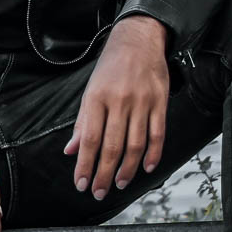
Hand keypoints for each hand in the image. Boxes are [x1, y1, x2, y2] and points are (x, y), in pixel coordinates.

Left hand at [63, 17, 168, 201]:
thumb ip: (82, 123)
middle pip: (112, 147)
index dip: (85, 165)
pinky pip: (158, 134)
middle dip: (104, 174)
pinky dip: (153, 154)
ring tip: (118, 184)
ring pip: (135, 145)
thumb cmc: (111, 66)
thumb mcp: (90, 91)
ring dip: (127, 169)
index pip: (90, 140)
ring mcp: (142, 102)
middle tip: (99, 192)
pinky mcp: (160, 102)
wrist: (138, 39)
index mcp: (97, 98)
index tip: (81, 184)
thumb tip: (71, 151)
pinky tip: (146, 168)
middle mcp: (119, 101)